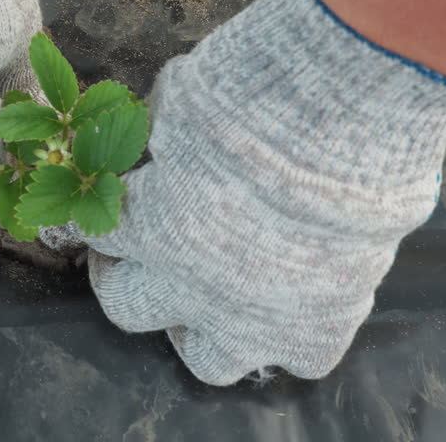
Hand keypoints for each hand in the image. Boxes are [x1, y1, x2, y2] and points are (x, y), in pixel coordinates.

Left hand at [85, 0, 445, 384]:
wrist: (346, 112)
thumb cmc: (256, 85)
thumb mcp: (181, 94)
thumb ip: (161, 129)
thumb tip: (154, 132)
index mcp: (147, 223)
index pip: (99, 233)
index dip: (104, 216)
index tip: (116, 201)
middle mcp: (189, 282)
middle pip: (128, 307)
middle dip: (129, 278)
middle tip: (146, 255)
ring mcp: (254, 315)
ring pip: (207, 360)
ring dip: (201, 328)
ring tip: (216, 294)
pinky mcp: (321, 323)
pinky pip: (301, 357)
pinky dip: (295, 332)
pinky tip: (299, 294)